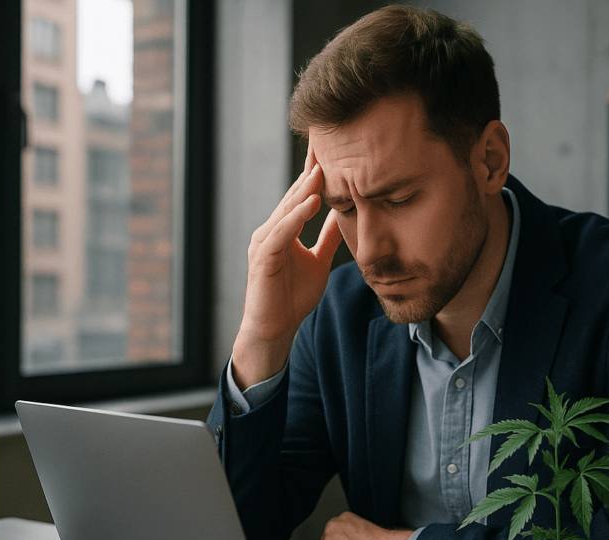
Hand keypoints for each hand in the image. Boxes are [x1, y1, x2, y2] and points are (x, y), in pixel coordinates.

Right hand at [231, 144, 343, 389]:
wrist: (274, 329)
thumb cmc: (292, 298)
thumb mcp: (319, 260)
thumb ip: (328, 237)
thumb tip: (344, 213)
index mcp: (285, 229)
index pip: (303, 193)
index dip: (318, 170)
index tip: (336, 146)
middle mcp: (271, 229)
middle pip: (295, 194)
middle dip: (311, 169)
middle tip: (328, 141)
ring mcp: (264, 242)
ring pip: (287, 209)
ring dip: (305, 188)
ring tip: (323, 167)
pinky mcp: (263, 258)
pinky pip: (281, 233)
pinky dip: (296, 217)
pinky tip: (311, 203)